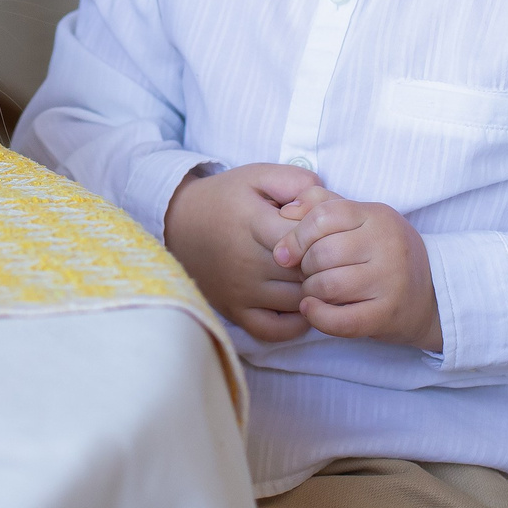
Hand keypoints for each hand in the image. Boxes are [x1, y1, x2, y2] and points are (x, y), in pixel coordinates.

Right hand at [164, 163, 323, 341]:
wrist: (178, 223)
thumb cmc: (226, 198)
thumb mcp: (258, 176)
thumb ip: (297, 181)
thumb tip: (328, 203)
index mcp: (253, 223)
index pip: (307, 237)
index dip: (325, 234)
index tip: (325, 229)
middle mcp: (247, 261)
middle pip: (307, 272)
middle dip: (326, 265)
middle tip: (330, 256)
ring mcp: (241, 291)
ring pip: (299, 302)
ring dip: (316, 292)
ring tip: (318, 276)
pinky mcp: (235, 311)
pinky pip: (275, 331)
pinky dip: (297, 323)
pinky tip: (302, 303)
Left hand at [273, 191, 442, 349]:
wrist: (429, 295)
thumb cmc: (382, 253)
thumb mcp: (360, 219)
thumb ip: (321, 205)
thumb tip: (286, 211)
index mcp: (378, 216)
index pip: (323, 217)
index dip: (295, 236)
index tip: (285, 253)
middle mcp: (388, 245)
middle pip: (321, 253)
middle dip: (303, 267)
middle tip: (306, 273)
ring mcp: (391, 281)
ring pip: (327, 285)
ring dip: (309, 291)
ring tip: (313, 290)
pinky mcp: (387, 315)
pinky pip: (339, 320)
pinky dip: (316, 316)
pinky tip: (311, 309)